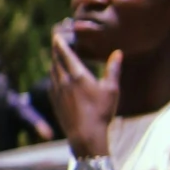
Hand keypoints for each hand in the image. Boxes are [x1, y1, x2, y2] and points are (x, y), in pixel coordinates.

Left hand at [49, 23, 120, 162]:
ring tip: (57, 56)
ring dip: (54, 62)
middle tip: (55, 41)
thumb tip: (118, 53)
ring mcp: (56, 91)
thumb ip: (113, 70)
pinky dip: (53, 75)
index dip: (60, 43)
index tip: (56, 34)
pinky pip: (51, 82)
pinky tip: (56, 76)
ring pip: (52, 71)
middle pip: (56, 60)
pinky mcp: (54, 101)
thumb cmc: (102, 112)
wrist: (85, 134)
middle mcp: (63, 80)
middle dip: (56, 50)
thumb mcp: (112, 90)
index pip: (65, 54)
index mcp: (77, 75)